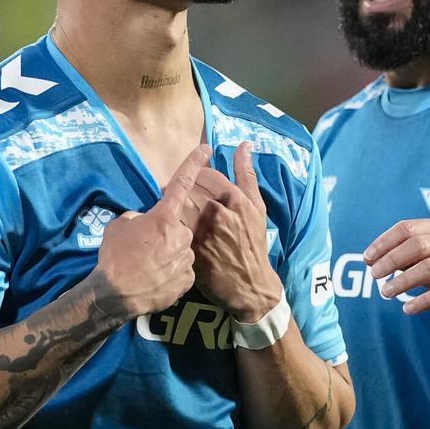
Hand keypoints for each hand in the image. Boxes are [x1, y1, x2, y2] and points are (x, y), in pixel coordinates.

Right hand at [94, 144, 209, 317]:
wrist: (116, 296)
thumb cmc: (115, 257)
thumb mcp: (119, 226)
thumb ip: (137, 217)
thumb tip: (144, 220)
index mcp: (164, 216)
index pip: (183, 182)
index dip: (194, 162)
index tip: (206, 148)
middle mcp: (181, 233)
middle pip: (180, 225)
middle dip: (166, 232)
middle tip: (147, 245)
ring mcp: (187, 257)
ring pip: (182, 248)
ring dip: (169, 253)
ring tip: (149, 266)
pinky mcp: (188, 279)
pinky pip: (182, 270)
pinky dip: (171, 273)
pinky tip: (156, 279)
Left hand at [183, 142, 281, 322]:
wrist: (249, 284)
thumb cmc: (254, 243)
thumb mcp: (257, 206)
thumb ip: (247, 174)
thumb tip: (244, 144)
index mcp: (233, 197)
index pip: (203, 174)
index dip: (197, 178)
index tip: (197, 188)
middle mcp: (216, 210)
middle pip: (187, 189)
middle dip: (184, 193)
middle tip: (185, 203)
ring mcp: (201, 230)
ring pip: (178, 206)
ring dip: (176, 209)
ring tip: (178, 217)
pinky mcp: (189, 247)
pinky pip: (173, 228)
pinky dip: (172, 227)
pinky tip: (175, 234)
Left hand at [364, 219, 429, 315]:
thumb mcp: (429, 255)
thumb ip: (405, 255)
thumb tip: (373, 260)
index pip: (406, 228)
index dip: (384, 242)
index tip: (368, 258)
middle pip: (417, 245)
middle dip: (391, 259)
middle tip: (374, 275)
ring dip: (404, 281)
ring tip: (385, 292)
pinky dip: (423, 301)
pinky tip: (408, 309)